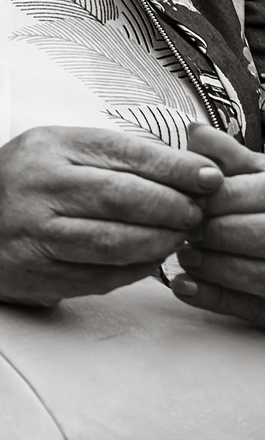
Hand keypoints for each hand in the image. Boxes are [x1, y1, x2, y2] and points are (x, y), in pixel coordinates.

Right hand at [0, 124, 220, 305]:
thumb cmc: (10, 192)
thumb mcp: (45, 154)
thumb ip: (103, 158)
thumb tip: (179, 169)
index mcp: (43, 147)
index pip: (124, 152)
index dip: (176, 167)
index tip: (210, 178)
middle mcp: (35, 184)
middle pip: (126, 196)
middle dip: (176, 207)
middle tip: (199, 215)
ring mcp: (32, 230)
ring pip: (118, 239)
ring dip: (161, 242)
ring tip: (178, 238)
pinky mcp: (35, 270)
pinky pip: (102, 273)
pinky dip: (136, 270)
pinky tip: (148, 261)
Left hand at [171, 124, 264, 326]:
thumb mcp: (260, 175)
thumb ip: (229, 157)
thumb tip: (194, 132)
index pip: (257, 195)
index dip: (216, 199)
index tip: (187, 200)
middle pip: (261, 235)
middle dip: (215, 233)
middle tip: (184, 230)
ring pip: (258, 275)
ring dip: (214, 266)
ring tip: (184, 255)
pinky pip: (250, 307)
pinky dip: (214, 297)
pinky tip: (184, 286)